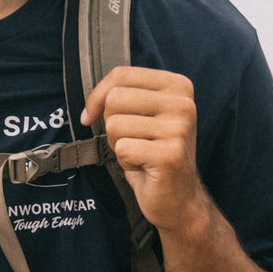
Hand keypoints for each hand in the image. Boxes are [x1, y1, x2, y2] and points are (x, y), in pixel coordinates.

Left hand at [82, 66, 207, 234]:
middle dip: (112, 124)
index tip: (92, 115)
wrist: (178, 196)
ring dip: (119, 145)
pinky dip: (125, 162)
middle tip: (133, 141)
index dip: (97, 96)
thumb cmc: (153, 153)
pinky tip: (144, 167)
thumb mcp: (141, 115)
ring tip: (141, 154)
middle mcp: (183, 103)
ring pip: (115, 125)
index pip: (121, 75)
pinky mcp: (169, 154)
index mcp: (177, 86)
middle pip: (115, 98)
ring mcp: (179, 129)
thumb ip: (122, 96)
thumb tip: (89, 105)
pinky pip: (121, 148)